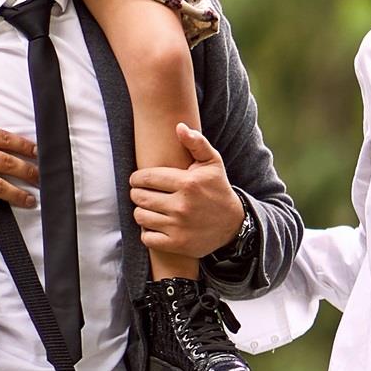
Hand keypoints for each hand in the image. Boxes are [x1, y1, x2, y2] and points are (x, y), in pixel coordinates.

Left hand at [131, 122, 244, 258]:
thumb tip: (179, 126)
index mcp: (188, 183)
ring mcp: (179, 226)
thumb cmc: (218, 189)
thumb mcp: (212, 163)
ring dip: (141, 212)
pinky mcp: (177, 244)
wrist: (233, 224)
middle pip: (139, 197)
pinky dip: (147, 232)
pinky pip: (147, 237)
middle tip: (143, 194)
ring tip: (149, 208)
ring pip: (140, 216)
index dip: (137, 178)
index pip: (145, 178)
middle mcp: (182, 205)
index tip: (139, 180)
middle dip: (137, 194)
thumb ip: (196, 143)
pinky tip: (155, 225)